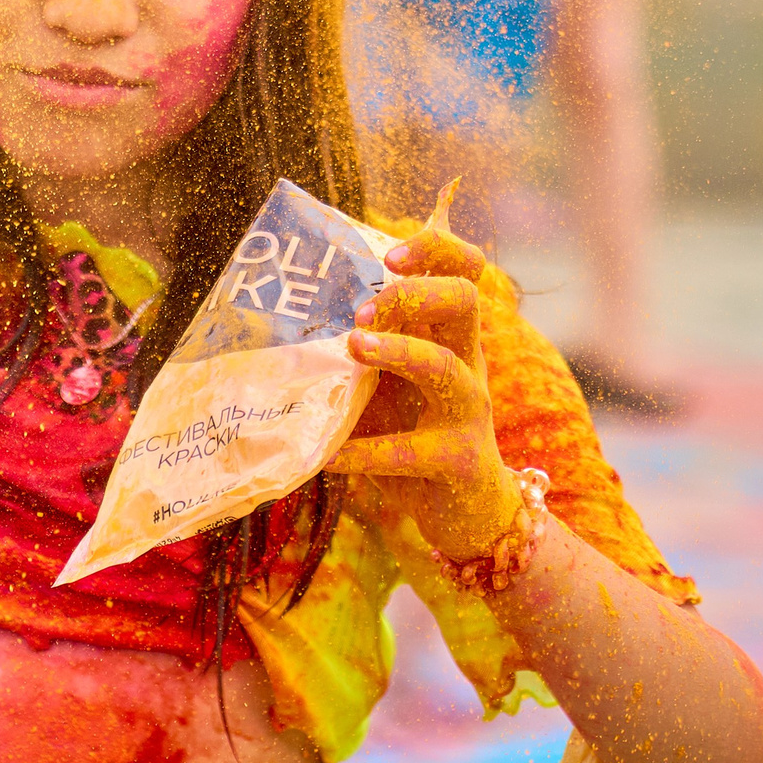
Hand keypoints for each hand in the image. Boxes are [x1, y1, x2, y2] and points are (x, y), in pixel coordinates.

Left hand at [324, 183, 521, 558]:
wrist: (469, 512)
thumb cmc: (418, 433)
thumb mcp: (394, 383)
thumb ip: (366, 346)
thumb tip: (292, 311)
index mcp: (453, 337)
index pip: (466, 270)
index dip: (436, 250)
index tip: (389, 256)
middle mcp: (469, 364)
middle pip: (466, 301)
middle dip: (415, 294)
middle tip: (363, 311)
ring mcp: (469, 412)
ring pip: (445, 367)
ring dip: (398, 352)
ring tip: (353, 347)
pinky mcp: (459, 461)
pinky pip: (412, 451)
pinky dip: (365, 451)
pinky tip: (330, 456)